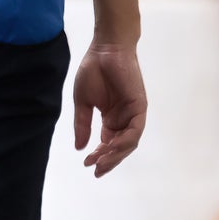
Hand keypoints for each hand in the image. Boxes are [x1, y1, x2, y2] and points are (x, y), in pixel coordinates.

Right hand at [73, 40, 146, 176]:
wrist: (105, 50)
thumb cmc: (93, 71)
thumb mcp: (82, 101)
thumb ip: (82, 124)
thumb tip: (79, 147)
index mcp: (111, 119)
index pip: (107, 143)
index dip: (98, 155)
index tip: (86, 164)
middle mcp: (123, 120)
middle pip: (119, 147)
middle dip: (108, 160)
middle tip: (96, 169)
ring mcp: (133, 115)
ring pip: (128, 142)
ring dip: (116, 154)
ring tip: (102, 162)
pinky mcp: (139, 108)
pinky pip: (135, 130)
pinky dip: (125, 141)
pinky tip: (112, 147)